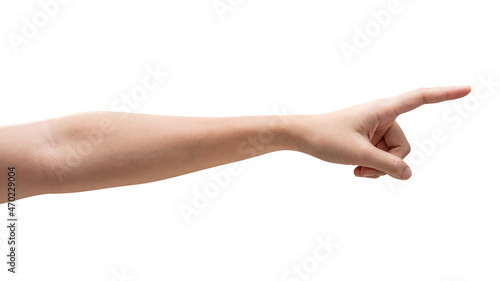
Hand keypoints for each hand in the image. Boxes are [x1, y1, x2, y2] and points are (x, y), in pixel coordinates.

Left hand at [295, 86, 470, 179]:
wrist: (302, 136)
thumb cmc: (326, 137)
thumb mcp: (359, 154)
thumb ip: (387, 166)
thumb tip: (408, 174)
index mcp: (383, 109)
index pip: (419, 99)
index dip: (444, 94)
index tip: (466, 90)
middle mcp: (383, 116)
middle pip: (403, 147)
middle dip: (387, 163)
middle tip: (363, 166)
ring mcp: (376, 128)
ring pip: (392, 156)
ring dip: (377, 167)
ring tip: (356, 168)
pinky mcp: (369, 138)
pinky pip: (382, 157)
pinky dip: (371, 166)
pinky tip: (356, 168)